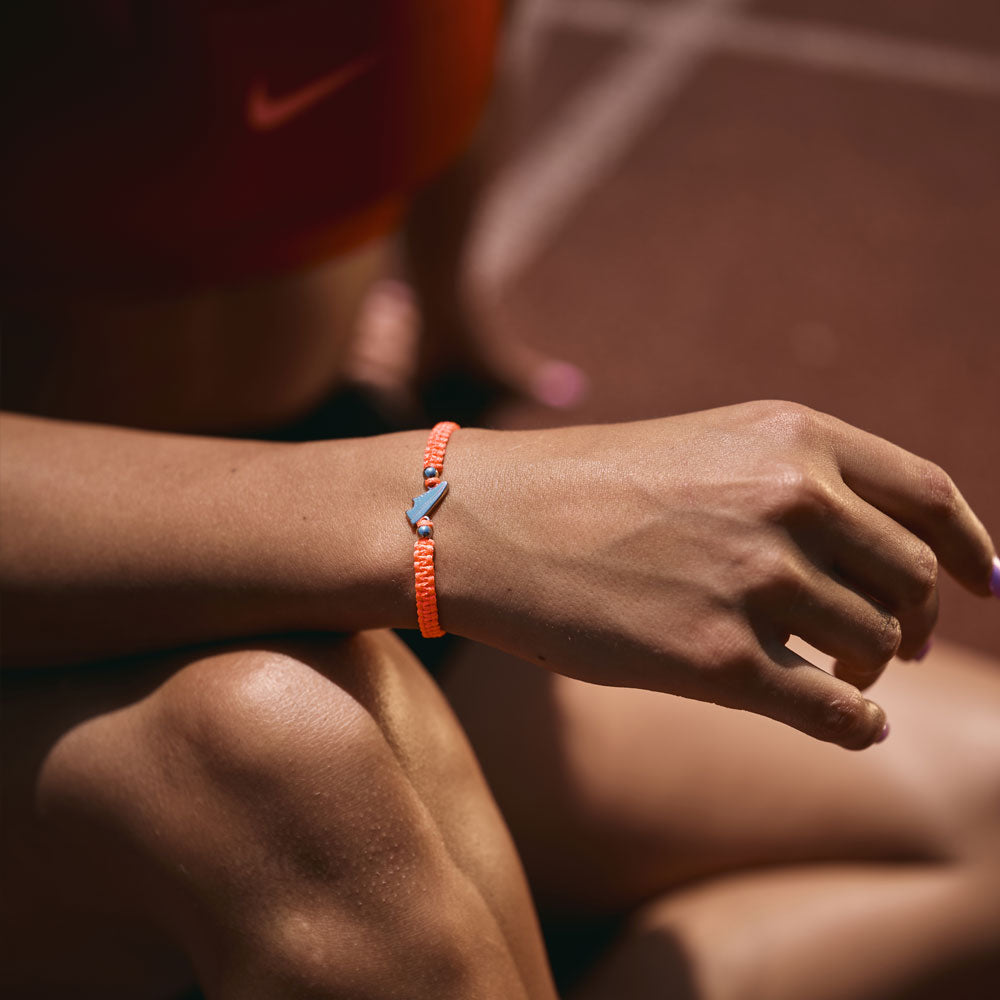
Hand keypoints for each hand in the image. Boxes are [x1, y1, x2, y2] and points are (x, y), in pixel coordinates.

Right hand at [444, 401, 996, 748]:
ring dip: (867, 671)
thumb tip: (881, 566)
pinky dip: (859, 726)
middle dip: (913, 622)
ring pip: (873, 648)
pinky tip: (854, 727)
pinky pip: (836, 711)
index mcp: (790, 436)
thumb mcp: (705, 449)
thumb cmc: (587, 486)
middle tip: (888, 648)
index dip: (971, 548)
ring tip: (835, 676)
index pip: (927, 496)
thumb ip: (796, 486)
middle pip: (909, 580)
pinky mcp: (716, 660)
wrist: (487, 521)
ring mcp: (755, 580)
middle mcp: (787, 498)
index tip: (987, 586)